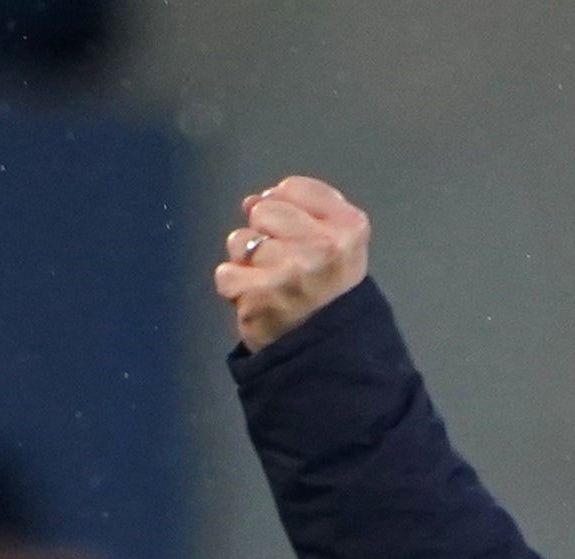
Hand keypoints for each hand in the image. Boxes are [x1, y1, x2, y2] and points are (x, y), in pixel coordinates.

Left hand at [213, 177, 373, 349]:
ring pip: (240, 240)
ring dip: (247, 262)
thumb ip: (304, 210)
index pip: (293, 189)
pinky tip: (255, 300)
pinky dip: (234, 287)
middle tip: (285, 265)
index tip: (295, 234)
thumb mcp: (342, 243)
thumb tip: (253, 200)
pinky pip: (225, 274)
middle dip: (265, 233)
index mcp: (348, 228)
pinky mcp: (259, 297)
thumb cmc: (330, 294)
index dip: (285, 207)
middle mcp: (321, 247)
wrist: (329, 354)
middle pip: (263, 210)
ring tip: (270, 284)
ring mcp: (288, 273)